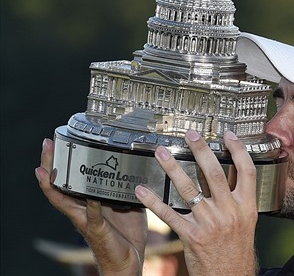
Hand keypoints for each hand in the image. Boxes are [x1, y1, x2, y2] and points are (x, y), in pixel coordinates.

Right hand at [36, 138, 146, 275]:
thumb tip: (136, 166)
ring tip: (49, 167)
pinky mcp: (97, 230)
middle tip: (47, 146)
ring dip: (56, 183)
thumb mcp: (126, 203)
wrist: (128, 260)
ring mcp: (86, 220)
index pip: (68, 180)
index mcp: (87, 202)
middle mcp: (81, 210)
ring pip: (64, 200)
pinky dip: (92, 205)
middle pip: (57, 186)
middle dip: (50, 166)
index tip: (56, 143)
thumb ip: (125, 186)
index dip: (59, 163)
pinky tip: (92, 196)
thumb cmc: (125, 233)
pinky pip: (93, 216)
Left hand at [135, 130, 258, 275]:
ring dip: (172, 168)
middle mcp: (229, 212)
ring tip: (161, 153)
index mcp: (246, 206)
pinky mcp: (192, 236)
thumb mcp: (247, 221)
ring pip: (189, 189)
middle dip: (201, 150)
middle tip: (190, 134)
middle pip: (214, 173)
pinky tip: (142, 190)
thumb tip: (231, 173)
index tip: (227, 135)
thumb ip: (239, 198)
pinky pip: (169, 214)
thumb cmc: (237, 250)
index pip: (246, 170)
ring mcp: (210, 223)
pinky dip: (153, 201)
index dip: (237, 150)